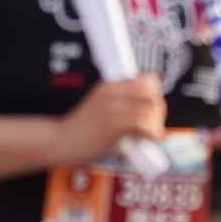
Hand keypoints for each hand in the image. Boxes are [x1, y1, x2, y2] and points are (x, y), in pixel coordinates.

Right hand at [54, 75, 169, 164]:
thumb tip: (151, 113)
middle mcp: (113, 91)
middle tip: (153, 126)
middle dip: (159, 111)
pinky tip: (146, 140)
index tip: (152, 112)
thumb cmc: (82, 130)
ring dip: (156, 124)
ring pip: (152, 108)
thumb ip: (121, 105)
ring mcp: (114, 106)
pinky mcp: (114, 123)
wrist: (61, 141)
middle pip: (153, 93)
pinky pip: (144, 123)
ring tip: (148, 136)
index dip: (155, 96)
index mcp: (111, 85)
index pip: (148, 80)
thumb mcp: (101, 107)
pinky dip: (151, 133)